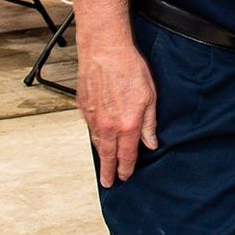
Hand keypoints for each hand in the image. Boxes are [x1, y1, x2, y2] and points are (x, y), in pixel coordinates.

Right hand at [78, 38, 158, 186]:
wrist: (105, 51)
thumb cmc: (129, 69)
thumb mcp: (150, 97)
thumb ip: (149, 123)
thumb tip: (150, 143)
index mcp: (127, 125)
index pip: (127, 155)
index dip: (126, 169)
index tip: (125, 177)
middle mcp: (108, 125)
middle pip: (108, 155)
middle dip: (108, 171)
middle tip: (108, 183)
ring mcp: (93, 118)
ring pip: (97, 143)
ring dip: (101, 155)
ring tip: (103, 165)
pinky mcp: (84, 108)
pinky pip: (90, 129)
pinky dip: (94, 137)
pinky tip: (98, 139)